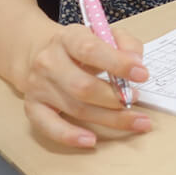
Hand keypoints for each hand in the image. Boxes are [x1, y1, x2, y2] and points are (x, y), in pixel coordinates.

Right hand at [21, 24, 150, 147]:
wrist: (38, 53)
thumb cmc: (82, 46)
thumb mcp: (105, 34)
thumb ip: (126, 44)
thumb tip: (137, 62)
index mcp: (68, 38)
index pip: (91, 50)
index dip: (118, 64)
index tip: (142, 75)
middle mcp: (49, 62)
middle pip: (82, 86)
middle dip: (114, 97)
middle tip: (136, 99)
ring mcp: (39, 86)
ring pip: (75, 108)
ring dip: (109, 118)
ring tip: (135, 120)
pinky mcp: (33, 107)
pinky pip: (49, 126)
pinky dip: (70, 136)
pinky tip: (91, 140)